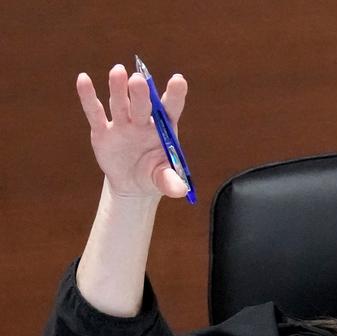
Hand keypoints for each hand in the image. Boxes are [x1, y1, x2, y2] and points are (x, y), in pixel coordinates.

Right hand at [77, 64, 188, 199]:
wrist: (133, 184)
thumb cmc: (154, 175)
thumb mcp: (163, 180)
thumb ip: (170, 181)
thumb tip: (180, 190)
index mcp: (163, 130)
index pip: (171, 109)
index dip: (175, 94)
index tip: (178, 80)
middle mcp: (143, 122)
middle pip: (142, 105)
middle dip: (140, 94)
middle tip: (138, 80)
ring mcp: (122, 125)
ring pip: (120, 104)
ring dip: (118, 89)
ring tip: (118, 71)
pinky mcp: (103, 132)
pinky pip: (95, 113)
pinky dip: (89, 97)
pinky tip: (83, 79)